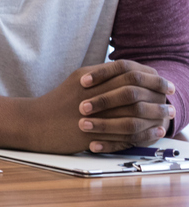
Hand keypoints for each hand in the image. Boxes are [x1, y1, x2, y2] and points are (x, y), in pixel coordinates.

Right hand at [23, 61, 174, 153]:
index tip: (165, 82)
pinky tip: (154, 132)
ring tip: (168, 115)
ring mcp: (91, 114)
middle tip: (171, 97)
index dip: (149, 77)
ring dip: (154, 114)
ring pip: (132, 113)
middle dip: (156, 94)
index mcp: (89, 78)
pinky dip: (143, 133)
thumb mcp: (78, 81)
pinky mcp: (91, 133)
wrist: (35, 122)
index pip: (127, 72)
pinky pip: (124, 134)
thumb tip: (127, 73)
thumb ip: (101, 76)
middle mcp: (91, 93)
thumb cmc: (57, 103)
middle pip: (133, 90)